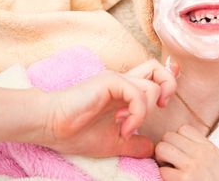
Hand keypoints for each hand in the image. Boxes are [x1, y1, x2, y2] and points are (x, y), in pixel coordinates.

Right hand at [37, 59, 176, 157]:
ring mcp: (116, 80)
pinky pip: (137, 93)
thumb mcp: (113, 142)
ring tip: (126, 127)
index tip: (167, 101)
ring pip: (152, 84)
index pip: (152, 75)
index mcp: (124, 92)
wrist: (50, 127)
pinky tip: (123, 127)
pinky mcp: (109, 82)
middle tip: (161, 107)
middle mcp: (123, 81)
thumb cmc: (75, 132)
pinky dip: (137, 113)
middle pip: (157, 68)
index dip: (168, 79)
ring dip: (146, 110)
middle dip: (169, 85)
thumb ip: (133, 143)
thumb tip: (151, 149)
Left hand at [155, 125, 218, 180]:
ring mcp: (191, 166)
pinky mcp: (183, 180)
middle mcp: (200, 153)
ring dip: (161, 159)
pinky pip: (163, 171)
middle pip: (169, 136)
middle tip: (170, 161)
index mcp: (209, 147)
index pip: (184, 129)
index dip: (177, 139)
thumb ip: (204, 149)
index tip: (180, 151)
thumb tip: (184, 143)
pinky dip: (165, 177)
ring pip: (162, 148)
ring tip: (169, 169)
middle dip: (166, 148)